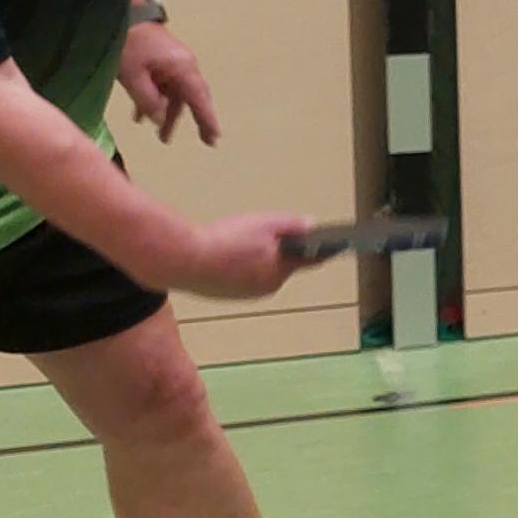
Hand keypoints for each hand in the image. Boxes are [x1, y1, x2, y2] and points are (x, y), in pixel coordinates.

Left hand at [120, 22, 220, 145]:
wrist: (122, 13)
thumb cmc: (128, 44)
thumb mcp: (134, 77)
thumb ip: (148, 101)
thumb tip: (160, 120)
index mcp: (182, 69)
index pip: (200, 99)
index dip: (207, 119)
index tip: (214, 138)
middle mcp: (184, 66)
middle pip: (193, 97)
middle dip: (196, 120)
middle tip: (206, 141)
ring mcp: (174, 62)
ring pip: (176, 94)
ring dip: (169, 114)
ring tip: (162, 137)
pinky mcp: (162, 60)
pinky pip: (164, 86)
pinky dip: (157, 101)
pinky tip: (140, 117)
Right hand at [161, 211, 310, 300]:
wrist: (183, 260)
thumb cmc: (226, 241)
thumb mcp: (266, 224)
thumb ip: (293, 224)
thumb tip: (312, 226)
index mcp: (280, 271)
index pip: (308, 261)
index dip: (320, 251)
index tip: (334, 246)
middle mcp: (266, 287)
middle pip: (281, 264)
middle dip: (277, 249)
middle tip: (259, 231)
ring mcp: (243, 293)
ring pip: (258, 270)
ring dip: (254, 257)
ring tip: (235, 240)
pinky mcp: (223, 294)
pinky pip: (238, 276)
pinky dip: (235, 265)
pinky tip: (222, 253)